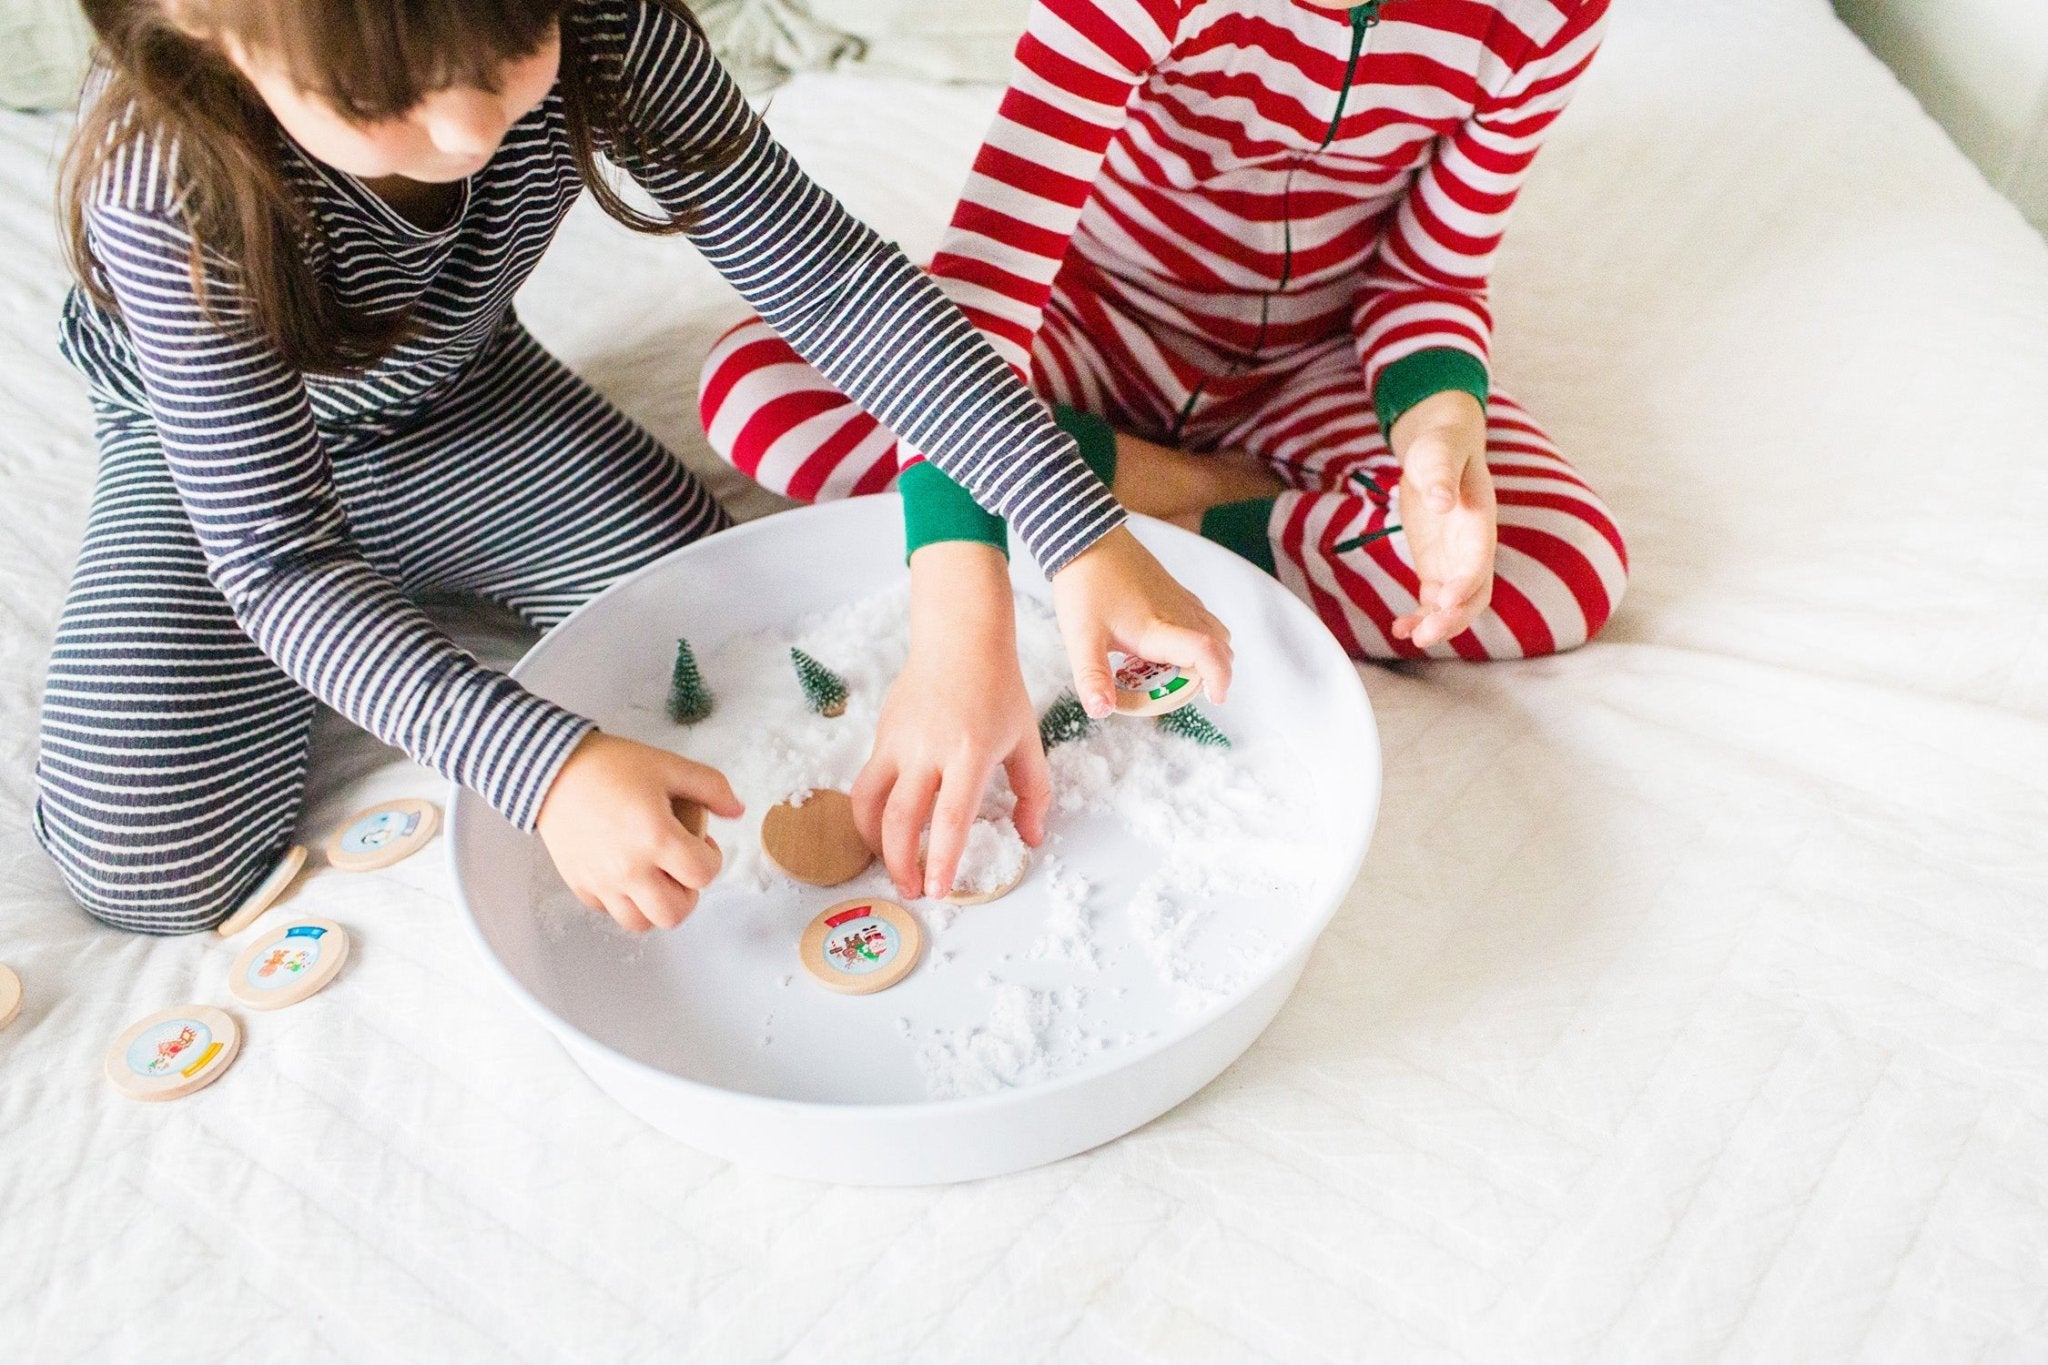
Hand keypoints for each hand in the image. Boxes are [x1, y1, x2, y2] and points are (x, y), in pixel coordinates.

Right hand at [536, 731, 743, 932]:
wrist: (553, 768)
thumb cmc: (610, 765)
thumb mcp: (669, 765)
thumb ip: (712, 787)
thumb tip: (738, 809)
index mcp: (656, 837)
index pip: (703, 874)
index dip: (712, 859)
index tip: (700, 843)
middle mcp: (629, 868)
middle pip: (675, 913)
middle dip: (688, 892)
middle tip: (680, 868)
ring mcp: (602, 881)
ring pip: (641, 923)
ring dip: (655, 904)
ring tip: (654, 876)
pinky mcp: (580, 884)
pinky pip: (609, 911)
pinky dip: (623, 900)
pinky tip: (625, 872)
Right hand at [852, 542, 1050, 898]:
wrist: (960, 639)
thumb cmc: (998, 688)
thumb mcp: (1027, 739)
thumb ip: (1034, 792)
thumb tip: (1030, 838)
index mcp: (970, 752)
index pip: (950, 817)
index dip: (941, 858)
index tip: (938, 890)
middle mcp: (928, 749)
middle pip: (899, 818)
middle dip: (900, 863)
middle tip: (912, 890)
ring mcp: (898, 741)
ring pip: (869, 803)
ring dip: (874, 843)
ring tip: (891, 865)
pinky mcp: (881, 735)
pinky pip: (867, 783)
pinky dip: (870, 814)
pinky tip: (885, 829)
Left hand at [1048, 525, 1232, 717]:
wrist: (1086, 538)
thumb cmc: (1084, 585)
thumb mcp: (1080, 637)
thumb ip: (1092, 676)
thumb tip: (1100, 711)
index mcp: (1159, 629)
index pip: (1207, 653)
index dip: (1219, 678)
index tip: (1215, 698)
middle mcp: (1179, 613)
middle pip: (1220, 648)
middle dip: (1211, 675)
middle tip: (1173, 689)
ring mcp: (1180, 600)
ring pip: (1216, 633)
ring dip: (1207, 657)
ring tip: (1170, 671)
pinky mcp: (1175, 591)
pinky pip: (1202, 620)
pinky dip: (1199, 640)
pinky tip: (1164, 648)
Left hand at [1390, 391, 1495, 648]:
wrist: (1439, 450)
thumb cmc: (1440, 448)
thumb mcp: (1437, 453)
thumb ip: (1441, 476)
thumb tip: (1441, 501)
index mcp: (1478, 521)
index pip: (1479, 561)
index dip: (1466, 583)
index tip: (1445, 601)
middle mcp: (1472, 547)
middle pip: (1474, 594)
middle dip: (1453, 617)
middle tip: (1425, 635)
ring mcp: (1455, 560)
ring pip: (1454, 605)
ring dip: (1436, 623)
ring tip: (1409, 636)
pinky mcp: (1436, 567)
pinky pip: (1432, 601)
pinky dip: (1419, 616)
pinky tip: (1399, 628)